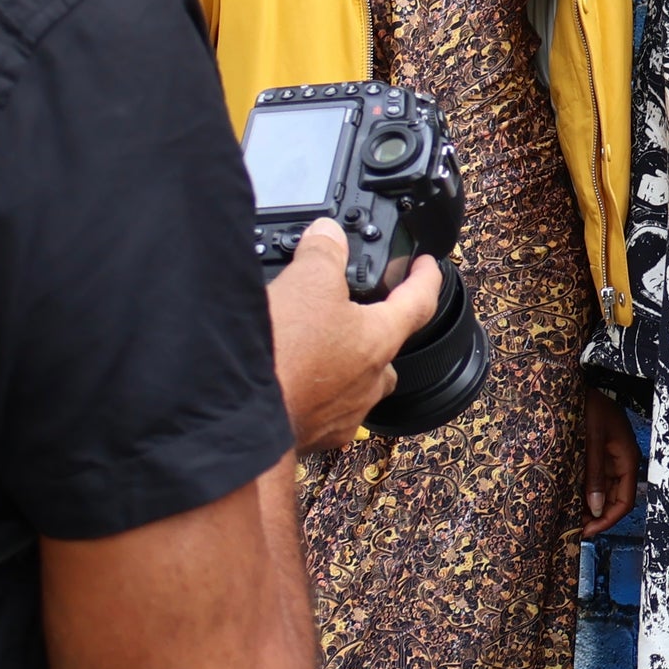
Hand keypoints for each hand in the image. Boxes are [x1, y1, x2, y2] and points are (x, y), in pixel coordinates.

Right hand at [267, 220, 441, 450]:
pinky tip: (292, 377)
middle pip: (386, 349)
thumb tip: (328, 233)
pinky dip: (313, 391)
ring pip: (356, 382)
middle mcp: (369, 382)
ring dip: (342, 363)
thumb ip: (324, 251)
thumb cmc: (284, 355)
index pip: (419, 302)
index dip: (425, 278)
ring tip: (316, 345)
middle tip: (359, 312)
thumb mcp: (307, 280)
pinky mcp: (314, 436)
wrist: (241, 421)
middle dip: (377, 330)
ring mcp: (343, 414)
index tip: (427, 267)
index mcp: (379, 340)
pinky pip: (324, 409)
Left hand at [582, 387, 638, 539]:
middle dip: (596, 516)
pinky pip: (592, 480)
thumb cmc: (591, 405)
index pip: (625, 501)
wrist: (582, 382)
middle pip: (614, 500)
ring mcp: (608, 459)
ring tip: (567, 518)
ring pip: (602, 492)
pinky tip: (567, 499)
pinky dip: (582, 492)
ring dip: (588, 506)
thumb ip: (594, 473)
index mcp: (627, 459)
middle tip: (573, 529)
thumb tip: (595, 508)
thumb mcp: (592, 439)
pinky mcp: (595, 454)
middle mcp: (620, 463)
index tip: (587, 531)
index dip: (608, 520)